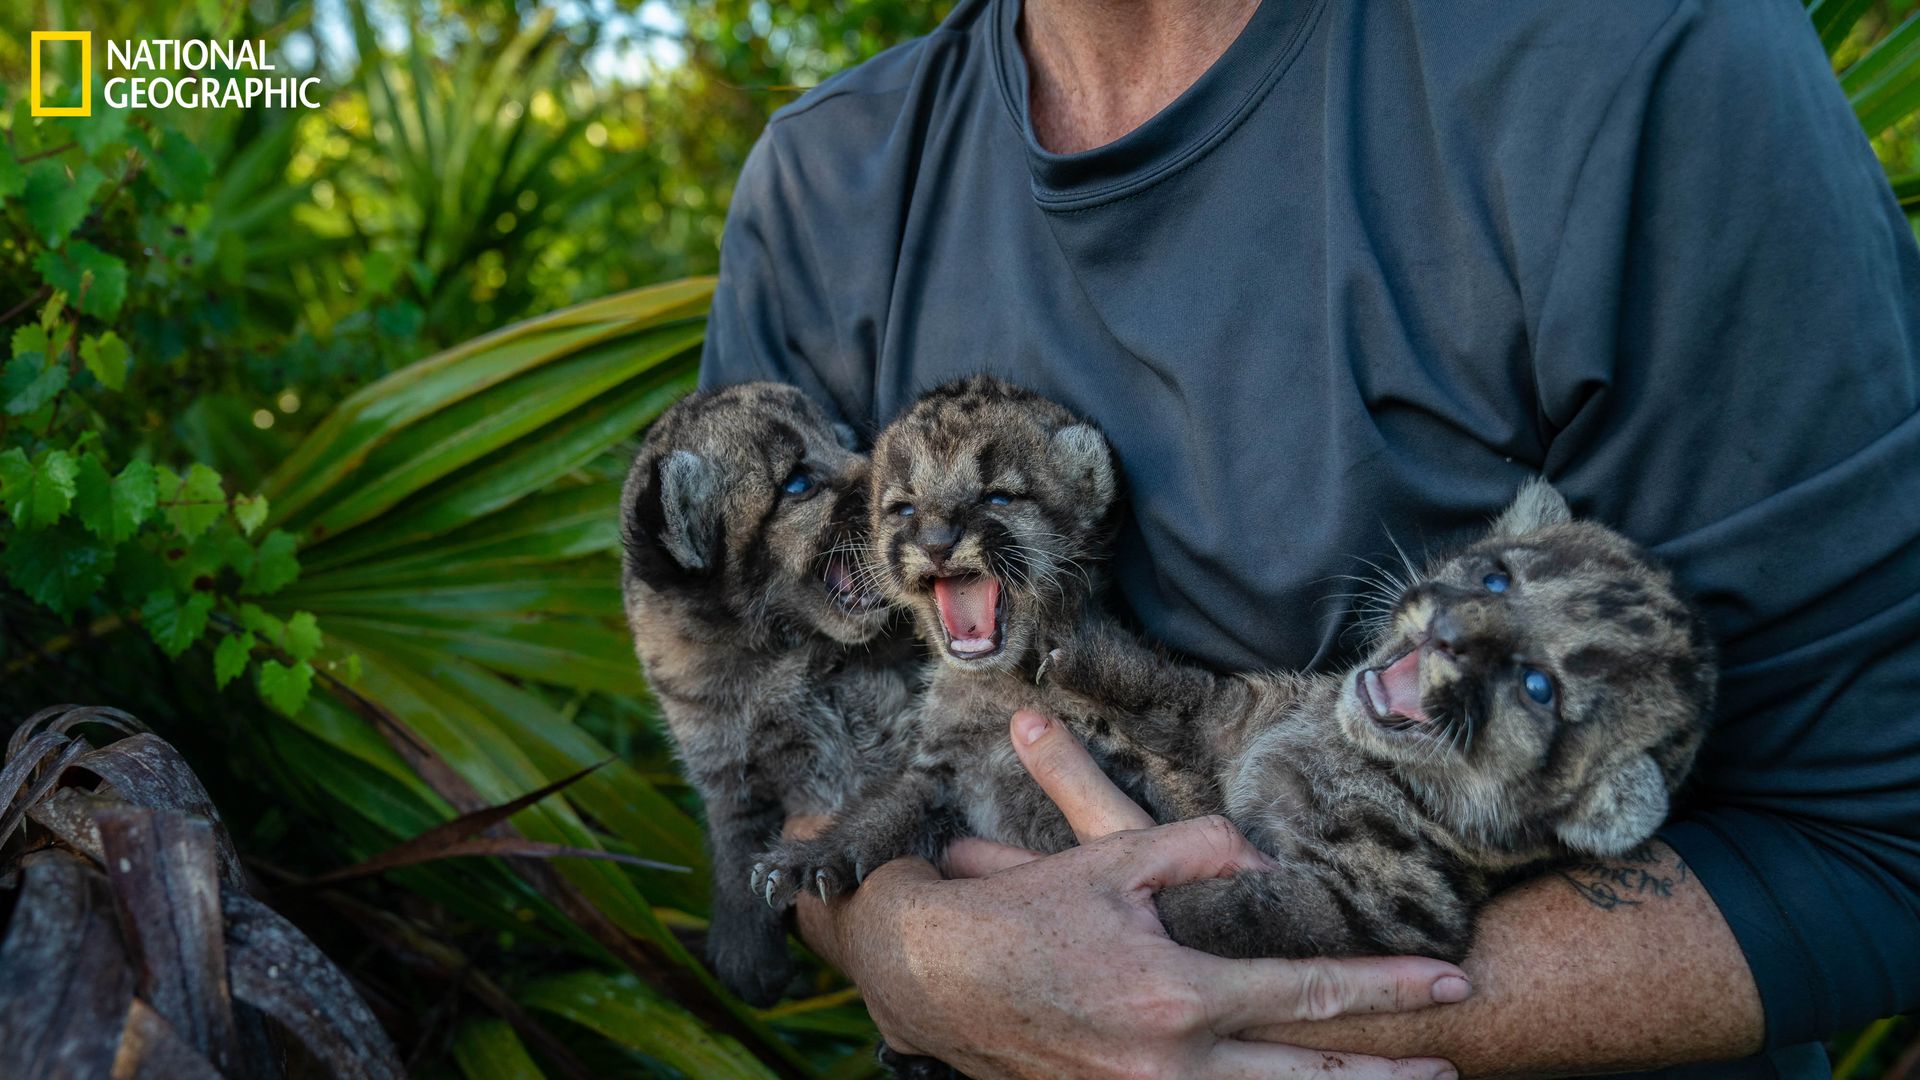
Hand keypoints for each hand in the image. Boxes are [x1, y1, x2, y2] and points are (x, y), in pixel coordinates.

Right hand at [789, 710, 1468, 1078]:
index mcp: (1178, 994)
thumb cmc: (1025, 912)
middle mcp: (1170, 1061)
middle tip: (1451, 1067)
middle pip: (1306, 1077)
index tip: (1450, 982)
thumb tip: (1266, 858)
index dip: (1388, 988)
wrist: (933, 974)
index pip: (1308, 992)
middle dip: (1387, 1073)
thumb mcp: (1112, 857)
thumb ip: (1199, 848)